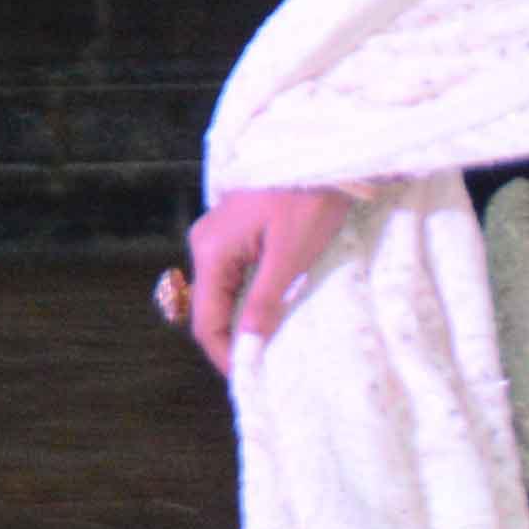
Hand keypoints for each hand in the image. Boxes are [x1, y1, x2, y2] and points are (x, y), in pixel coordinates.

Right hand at [170, 180, 353, 375]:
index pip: (206, 320)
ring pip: (222, 293)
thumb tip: (248, 343)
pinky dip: (248, 298)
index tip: (249, 378)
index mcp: (212, 251)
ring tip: (268, 344)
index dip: (224, 354)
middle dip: (232, 339)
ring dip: (241, 320)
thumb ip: (264, 300)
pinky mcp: (234, 232)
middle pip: (210, 308)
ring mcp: (218, 236)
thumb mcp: (290, 255)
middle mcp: (205, 244)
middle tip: (264, 366)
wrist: (323, 150)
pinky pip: (234, 275)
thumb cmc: (309, 197)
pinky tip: (270, 311)